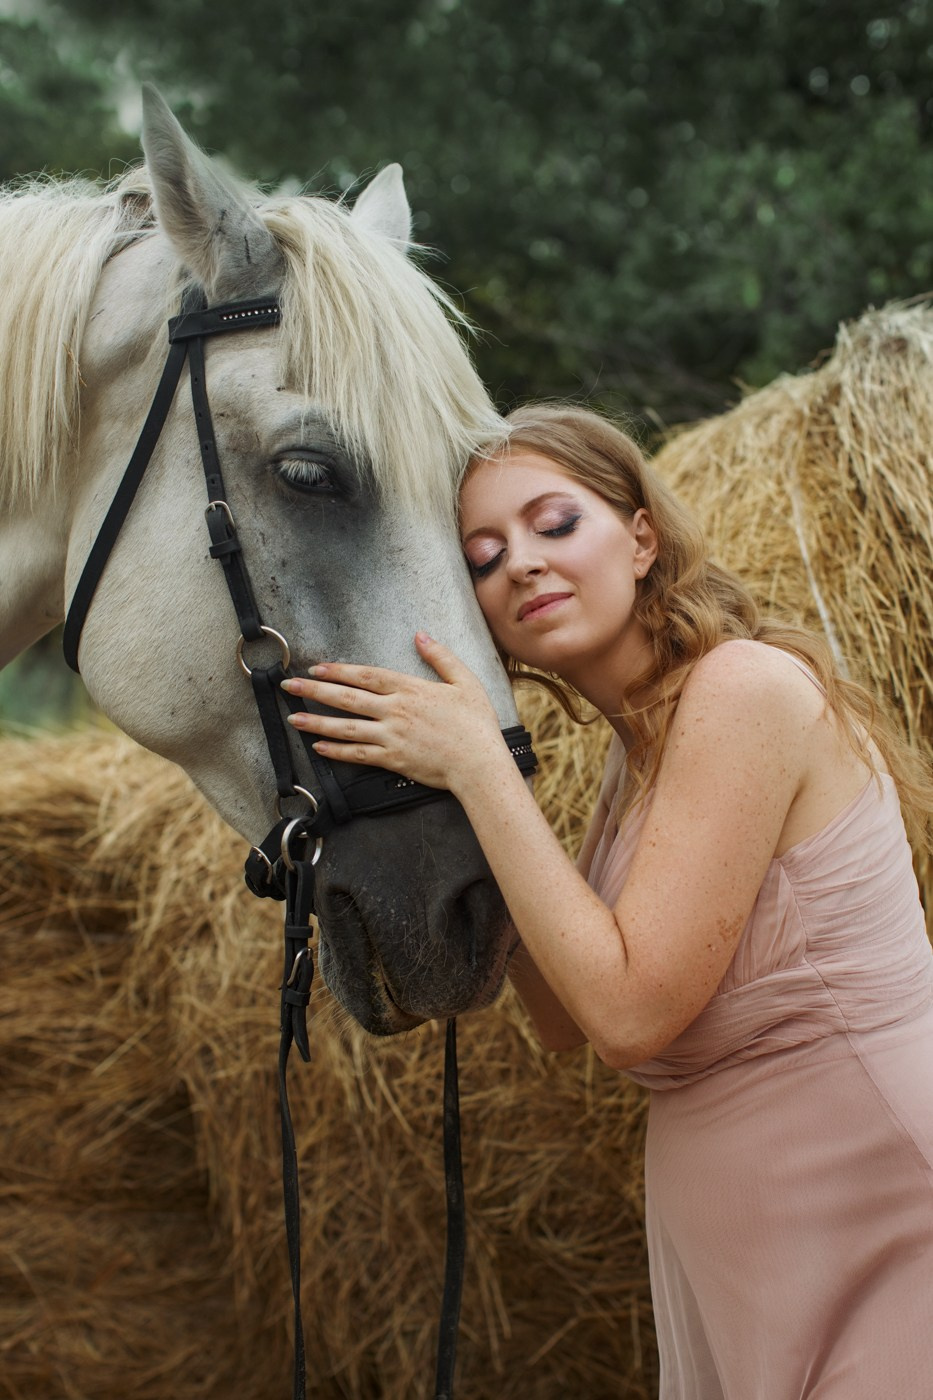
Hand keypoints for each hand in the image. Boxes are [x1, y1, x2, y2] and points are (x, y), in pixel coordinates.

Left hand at [281, 632, 508, 794]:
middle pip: (347, 698)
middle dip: (315, 691)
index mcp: (410, 689)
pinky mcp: (392, 760)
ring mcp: (391, 736)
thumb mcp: (465, 681)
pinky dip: (336, 751)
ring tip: (294, 719)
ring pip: (345, 728)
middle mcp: (395, 711)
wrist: (479, 764)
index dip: (339, 670)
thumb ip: (441, 657)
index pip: (366, 675)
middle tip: (290, 687)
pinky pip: (358, 754)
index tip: (317, 668)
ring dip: (316, 722)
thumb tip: (421, 636)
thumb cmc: (476, 724)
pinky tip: (319, 748)